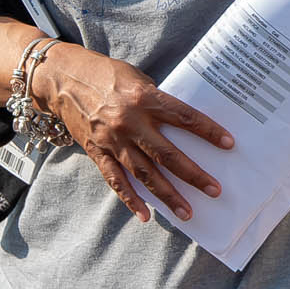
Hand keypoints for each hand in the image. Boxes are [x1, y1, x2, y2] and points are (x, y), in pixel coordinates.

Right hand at [36, 42, 233, 222]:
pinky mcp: (96, 152)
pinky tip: (145, 214)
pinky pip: (116, 181)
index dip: (208, 131)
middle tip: (214, 190)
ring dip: (167, 195)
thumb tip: (181, 122)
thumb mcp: (137, 78)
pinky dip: (131, 199)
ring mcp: (112, 140)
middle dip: (193, 174)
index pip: (184, 117)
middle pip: (168, 154)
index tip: (228, 144)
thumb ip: (157, 100)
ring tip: (187, 211)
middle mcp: (130, 122)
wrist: (62, 78)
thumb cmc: (105, 74)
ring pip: (145, 173)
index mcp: (145, 98)